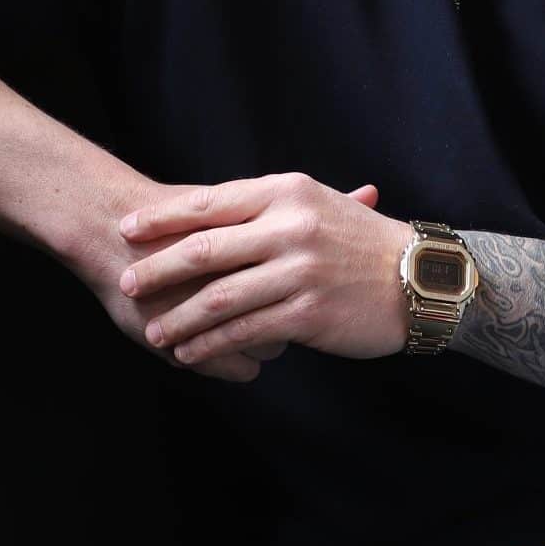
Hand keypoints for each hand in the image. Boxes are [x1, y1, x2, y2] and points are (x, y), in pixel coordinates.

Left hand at [118, 173, 416, 367]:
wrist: (418, 278)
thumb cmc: (360, 241)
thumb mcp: (316, 203)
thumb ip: (264, 206)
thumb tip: (203, 212)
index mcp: (287, 193)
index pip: (210, 203)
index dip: (163, 218)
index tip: (128, 229)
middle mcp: (290, 227)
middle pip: (205, 249)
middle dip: (157, 269)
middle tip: (126, 283)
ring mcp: (299, 271)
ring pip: (219, 298)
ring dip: (179, 318)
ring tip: (154, 330)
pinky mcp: (307, 314)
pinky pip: (244, 331)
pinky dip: (210, 345)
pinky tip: (189, 352)